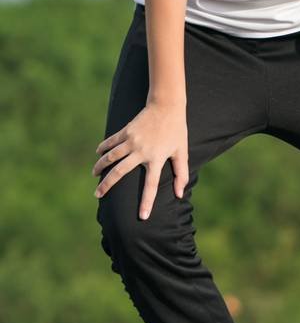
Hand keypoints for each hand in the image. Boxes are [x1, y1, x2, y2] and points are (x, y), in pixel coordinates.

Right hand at [93, 101, 188, 220]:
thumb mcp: (182, 151)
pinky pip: (111, 142)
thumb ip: (181, 173)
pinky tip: (98, 154)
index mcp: (156, 158)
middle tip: (97, 195)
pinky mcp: (126, 131)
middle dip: (107, 185)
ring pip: (110, 157)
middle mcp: (141, 151)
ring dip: (100, 166)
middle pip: (120, 172)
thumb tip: (180, 194)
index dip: (147, 202)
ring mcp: (131, 140)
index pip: (151, 185)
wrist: (166, 105)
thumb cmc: (176, 130)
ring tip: (94, 175)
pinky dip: (103, 148)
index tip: (142, 217)